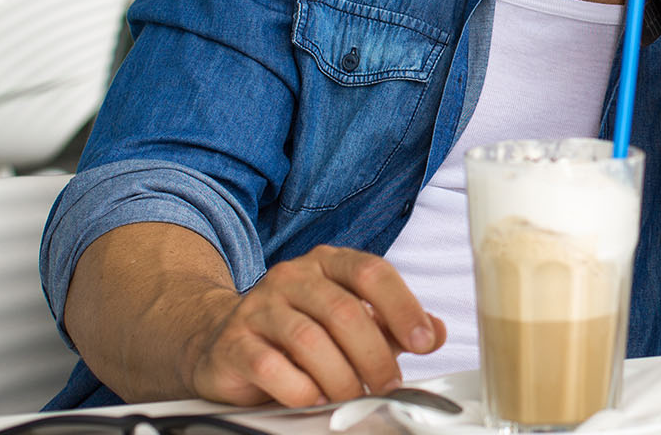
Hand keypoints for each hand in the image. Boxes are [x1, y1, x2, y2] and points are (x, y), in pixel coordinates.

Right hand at [185, 246, 444, 405]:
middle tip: (388, 385)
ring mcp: (258, 306)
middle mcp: (292, 276)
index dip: (403, 307)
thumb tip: (437, 332)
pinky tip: (313, 399)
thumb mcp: (351, 322)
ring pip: (310, 341)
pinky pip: (271, 367)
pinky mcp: (233, 342)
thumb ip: (392, 326)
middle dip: (375, 356)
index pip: (372, 272)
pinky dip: (301, 390)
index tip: (425, 342)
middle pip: (345, 311)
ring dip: (341, 377)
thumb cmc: (298, 331)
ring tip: (353, 396)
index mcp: (328, 261)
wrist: (224, 342)